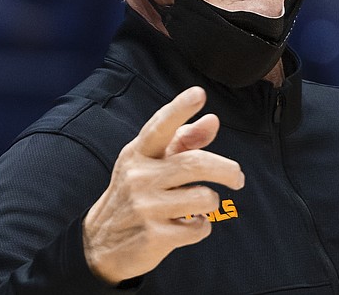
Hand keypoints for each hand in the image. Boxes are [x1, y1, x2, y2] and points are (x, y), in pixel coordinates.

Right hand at [82, 86, 244, 284]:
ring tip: (201, 205)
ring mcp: (145, 206)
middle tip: (238, 178)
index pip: (160, 127)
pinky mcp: (154, 236)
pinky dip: (201, 227)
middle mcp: (139, 176)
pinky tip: (189, 225)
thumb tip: (212, 120)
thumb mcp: (150, 164)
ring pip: (203, 197)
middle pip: (196, 164)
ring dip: (211, 202)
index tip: (199, 93)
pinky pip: (198, 228)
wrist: (100, 244)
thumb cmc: (135, 195)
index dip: (180, 109)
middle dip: (227, 170)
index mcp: (138, 153)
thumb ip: (183, 141)